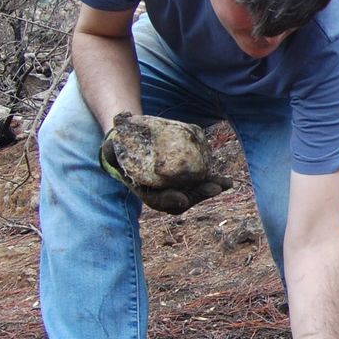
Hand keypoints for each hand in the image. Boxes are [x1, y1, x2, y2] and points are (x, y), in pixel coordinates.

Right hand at [99, 112, 231, 213]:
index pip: (157, 200)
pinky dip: (213, 183)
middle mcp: (161, 194)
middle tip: (213, 188)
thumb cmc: (119, 147)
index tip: (182, 197)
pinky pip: (200, 183)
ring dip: (210, 189)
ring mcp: (174, 188)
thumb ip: (111, 147)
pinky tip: (226, 182)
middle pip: (182, 199)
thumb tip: (114, 138)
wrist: (131, 145)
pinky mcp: (185, 180)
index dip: (169, 200)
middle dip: (198, 194)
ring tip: (225, 183)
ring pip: (194, 193)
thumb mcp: (112, 147)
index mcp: (143, 191)